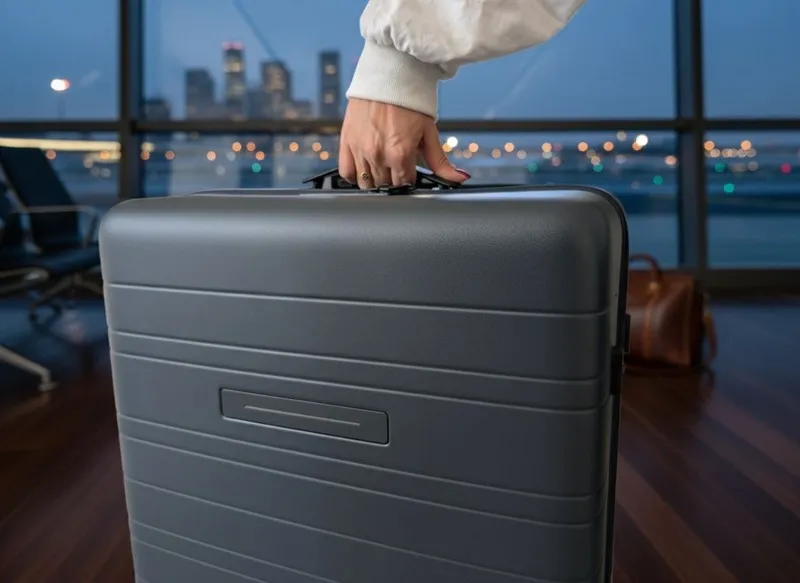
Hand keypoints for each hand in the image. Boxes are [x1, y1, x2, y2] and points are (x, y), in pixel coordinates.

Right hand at [338, 98, 470, 188]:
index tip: (410, 171)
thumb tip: (459, 178)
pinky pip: (347, 172)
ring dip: (375, 180)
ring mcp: (360, 150)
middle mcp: (378, 154)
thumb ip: (440, 161)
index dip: (409, 180)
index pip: (405, 184)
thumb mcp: (429, 132)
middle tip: (397, 166)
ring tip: (382, 166)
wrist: (388, 76)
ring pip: (367, 184)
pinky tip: (364, 168)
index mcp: (400, 153)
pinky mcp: (347, 142)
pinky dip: (354, 175)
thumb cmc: (409, 101)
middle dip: (393, 180)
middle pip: (386, 186)